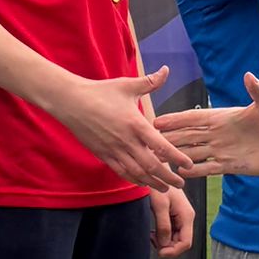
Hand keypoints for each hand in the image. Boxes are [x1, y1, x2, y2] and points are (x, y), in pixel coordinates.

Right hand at [54, 67, 189, 188]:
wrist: (71, 102)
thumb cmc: (100, 92)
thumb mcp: (127, 85)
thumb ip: (150, 82)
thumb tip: (166, 69)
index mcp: (136, 124)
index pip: (161, 146)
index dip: (177, 158)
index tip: (188, 165)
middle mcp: (126, 141)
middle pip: (152, 166)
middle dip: (168, 177)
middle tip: (181, 183)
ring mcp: (114, 150)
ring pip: (137, 173)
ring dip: (153, 183)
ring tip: (165, 188)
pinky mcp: (103, 155)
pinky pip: (122, 172)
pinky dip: (134, 180)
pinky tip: (143, 183)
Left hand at [150, 184, 194, 256]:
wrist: (156, 172)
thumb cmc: (158, 184)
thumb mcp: (159, 205)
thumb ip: (163, 225)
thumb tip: (165, 244)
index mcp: (187, 216)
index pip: (186, 243)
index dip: (173, 251)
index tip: (159, 251)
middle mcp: (186, 218)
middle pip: (180, 243)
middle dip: (167, 246)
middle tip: (152, 240)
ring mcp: (180, 218)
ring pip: (175, 239)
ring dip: (163, 242)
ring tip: (151, 235)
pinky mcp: (174, 216)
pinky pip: (170, 233)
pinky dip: (161, 236)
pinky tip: (153, 232)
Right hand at [162, 73, 258, 177]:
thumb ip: (258, 91)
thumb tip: (249, 75)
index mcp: (225, 117)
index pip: (194, 118)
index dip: (176, 119)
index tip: (156, 120)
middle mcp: (220, 134)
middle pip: (188, 136)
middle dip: (168, 137)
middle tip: (147, 141)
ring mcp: (224, 150)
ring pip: (194, 153)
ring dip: (176, 155)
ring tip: (157, 158)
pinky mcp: (231, 165)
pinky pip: (208, 168)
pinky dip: (194, 171)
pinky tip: (180, 173)